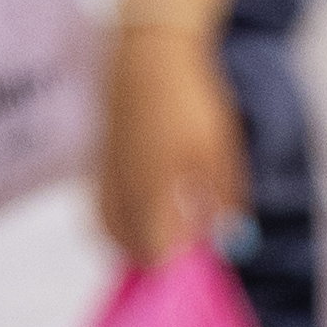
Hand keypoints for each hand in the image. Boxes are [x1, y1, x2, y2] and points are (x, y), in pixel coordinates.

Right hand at [96, 16, 243, 266]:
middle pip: (131, 251)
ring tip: (172, 226)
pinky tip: (149, 209)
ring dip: (139, 240)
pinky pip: (103, 213)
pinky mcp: (96, 169)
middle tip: (191, 243)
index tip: (203, 259)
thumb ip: (222, 201)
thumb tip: (229, 243)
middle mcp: (119, 197)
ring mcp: (102, 184)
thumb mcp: (220, 153)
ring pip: (112, 234)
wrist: (150, 59)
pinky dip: (122, 222)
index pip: (156, 258)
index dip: (179, 266)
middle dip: (160, 254)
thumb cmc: (192, 106)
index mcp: (150, 197)